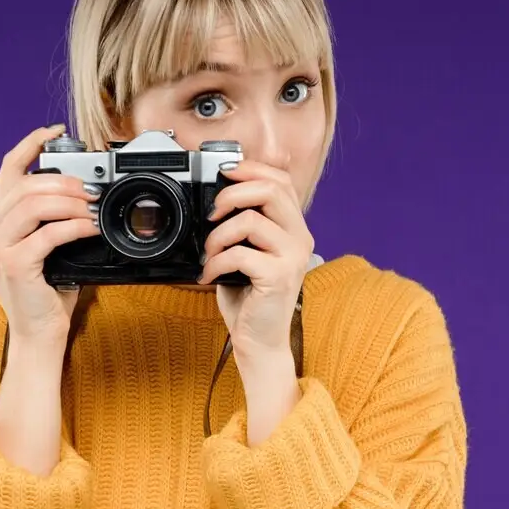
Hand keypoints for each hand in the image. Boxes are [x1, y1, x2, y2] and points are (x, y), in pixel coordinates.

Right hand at [0, 125, 100, 348]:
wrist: (39, 334)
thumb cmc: (48, 292)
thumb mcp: (47, 247)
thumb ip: (52, 218)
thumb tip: (85, 190)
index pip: (8, 170)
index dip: (31, 145)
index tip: (56, 133)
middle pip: (25, 184)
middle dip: (64, 181)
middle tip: (91, 189)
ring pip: (34, 204)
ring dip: (70, 202)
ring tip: (92, 208)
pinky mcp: (13, 264)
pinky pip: (48, 233)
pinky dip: (74, 226)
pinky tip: (89, 228)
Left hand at [198, 160, 313, 361]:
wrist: (259, 340)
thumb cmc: (249, 297)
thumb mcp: (247, 251)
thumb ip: (243, 223)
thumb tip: (222, 192)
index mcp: (294, 228)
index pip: (282, 180)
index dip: (252, 168)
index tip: (223, 172)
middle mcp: (300, 239)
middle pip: (271, 190)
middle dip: (231, 194)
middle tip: (211, 213)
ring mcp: (292, 257)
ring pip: (251, 220)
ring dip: (218, 234)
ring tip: (208, 252)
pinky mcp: (278, 277)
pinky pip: (240, 253)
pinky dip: (215, 262)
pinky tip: (209, 275)